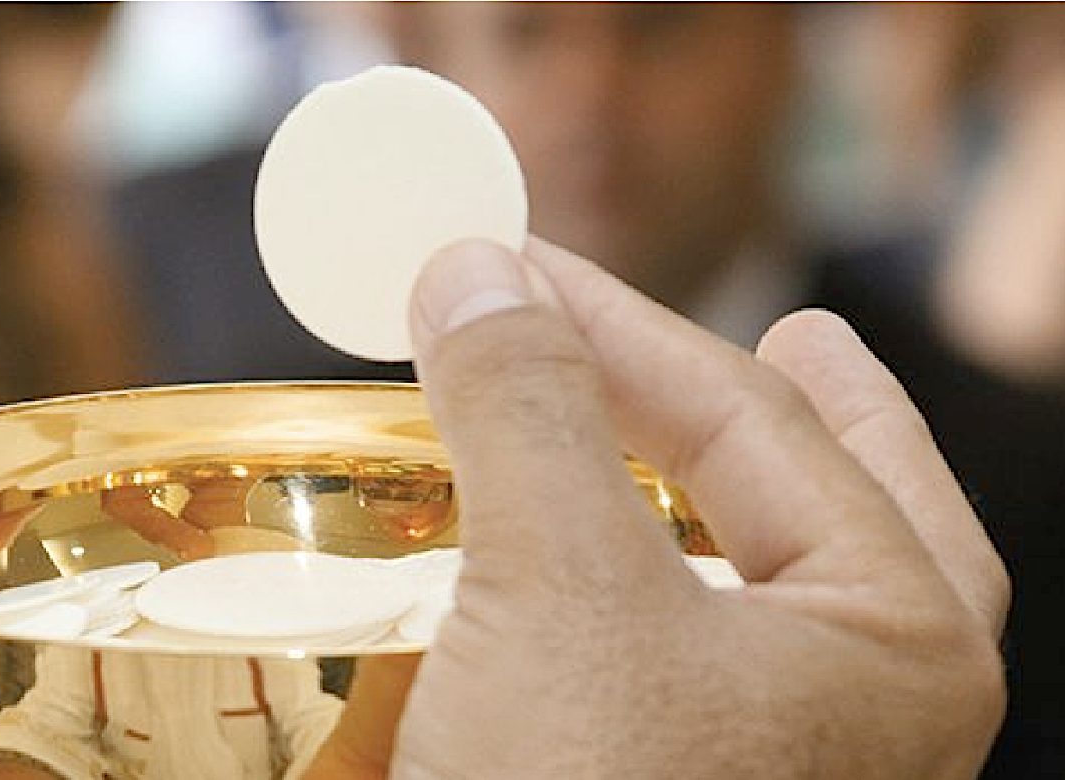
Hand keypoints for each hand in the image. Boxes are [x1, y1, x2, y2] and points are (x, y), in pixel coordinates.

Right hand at [382, 237, 1006, 777]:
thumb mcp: (566, 592)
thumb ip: (536, 412)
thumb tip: (478, 271)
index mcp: (892, 644)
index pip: (758, 419)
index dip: (620, 321)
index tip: (506, 265)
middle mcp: (859, 707)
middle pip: (854, 509)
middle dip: (812, 412)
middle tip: (795, 335)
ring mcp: (777, 763)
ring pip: (776, 588)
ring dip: (730, 496)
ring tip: (713, 430)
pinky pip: (690, 654)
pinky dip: (656, 580)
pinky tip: (618, 558)